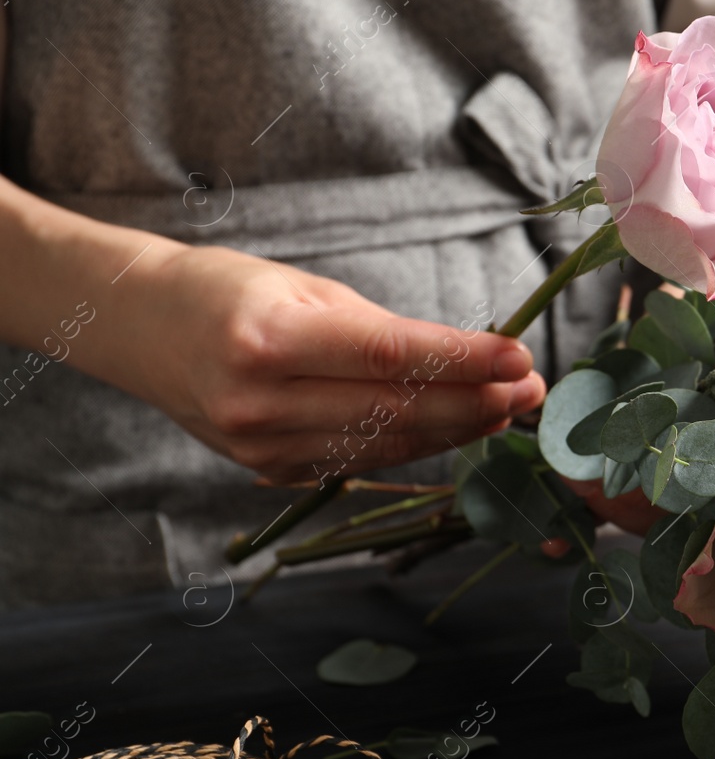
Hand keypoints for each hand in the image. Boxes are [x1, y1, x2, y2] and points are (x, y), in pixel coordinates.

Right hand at [106, 244, 543, 482]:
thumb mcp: (304, 290)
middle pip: (395, 410)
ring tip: (510, 407)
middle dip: (475, 402)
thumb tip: (473, 360)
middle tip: (532, 389)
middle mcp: (259, 401)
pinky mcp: (267, 469)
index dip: (463, 361)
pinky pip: (359, 458)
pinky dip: (415, 444)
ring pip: (384, 443)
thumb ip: (383, 332)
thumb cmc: (228, 292)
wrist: (138, 328)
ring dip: (457, 429)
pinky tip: (459, 427)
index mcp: (267, 340)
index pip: (389, 357)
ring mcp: (260, 445)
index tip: (520, 356)